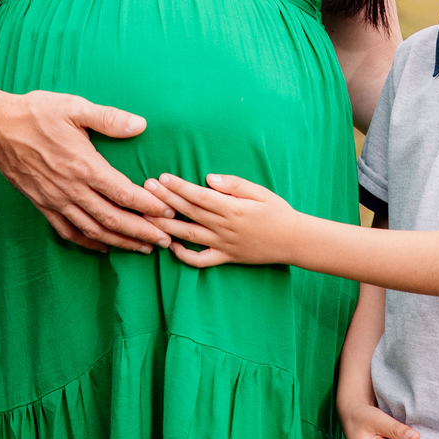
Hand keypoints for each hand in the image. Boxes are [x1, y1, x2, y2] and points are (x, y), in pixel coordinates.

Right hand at [0, 88, 172, 254]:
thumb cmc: (36, 113)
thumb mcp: (74, 107)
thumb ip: (109, 118)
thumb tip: (140, 125)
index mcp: (84, 166)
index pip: (123, 194)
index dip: (149, 207)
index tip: (168, 214)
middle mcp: (71, 189)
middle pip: (113, 219)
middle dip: (141, 232)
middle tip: (165, 240)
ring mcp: (56, 200)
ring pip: (93, 231)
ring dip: (120, 242)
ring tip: (142, 248)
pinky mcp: (42, 204)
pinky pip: (69, 232)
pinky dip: (89, 243)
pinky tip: (103, 246)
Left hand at [143, 172, 300, 267]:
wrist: (294, 241)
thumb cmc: (277, 211)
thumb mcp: (260, 191)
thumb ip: (234, 184)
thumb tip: (208, 178)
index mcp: (233, 208)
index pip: (199, 196)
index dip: (179, 187)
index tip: (161, 178)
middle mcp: (224, 227)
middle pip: (189, 212)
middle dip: (165, 200)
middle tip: (145, 189)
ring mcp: (223, 245)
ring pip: (189, 236)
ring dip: (166, 226)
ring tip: (146, 217)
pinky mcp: (226, 258)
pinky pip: (201, 261)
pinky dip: (184, 256)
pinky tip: (170, 245)